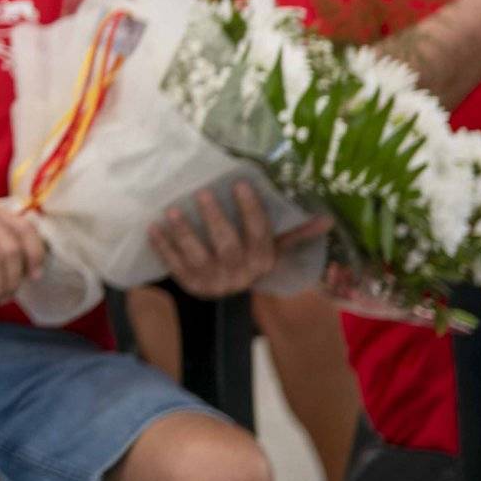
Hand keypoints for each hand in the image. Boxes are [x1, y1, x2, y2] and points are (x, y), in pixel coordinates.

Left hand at [150, 181, 327, 299]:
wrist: (223, 296)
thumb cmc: (248, 259)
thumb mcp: (271, 249)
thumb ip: (294, 233)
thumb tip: (327, 219)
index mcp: (263, 261)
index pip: (260, 234)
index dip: (251, 210)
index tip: (240, 183)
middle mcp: (240, 273)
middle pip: (229, 246)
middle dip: (215, 219)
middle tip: (202, 192)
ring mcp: (213, 281)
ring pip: (199, 258)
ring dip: (184, 234)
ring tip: (171, 210)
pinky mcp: (189, 285)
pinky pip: (174, 266)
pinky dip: (163, 248)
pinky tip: (152, 228)